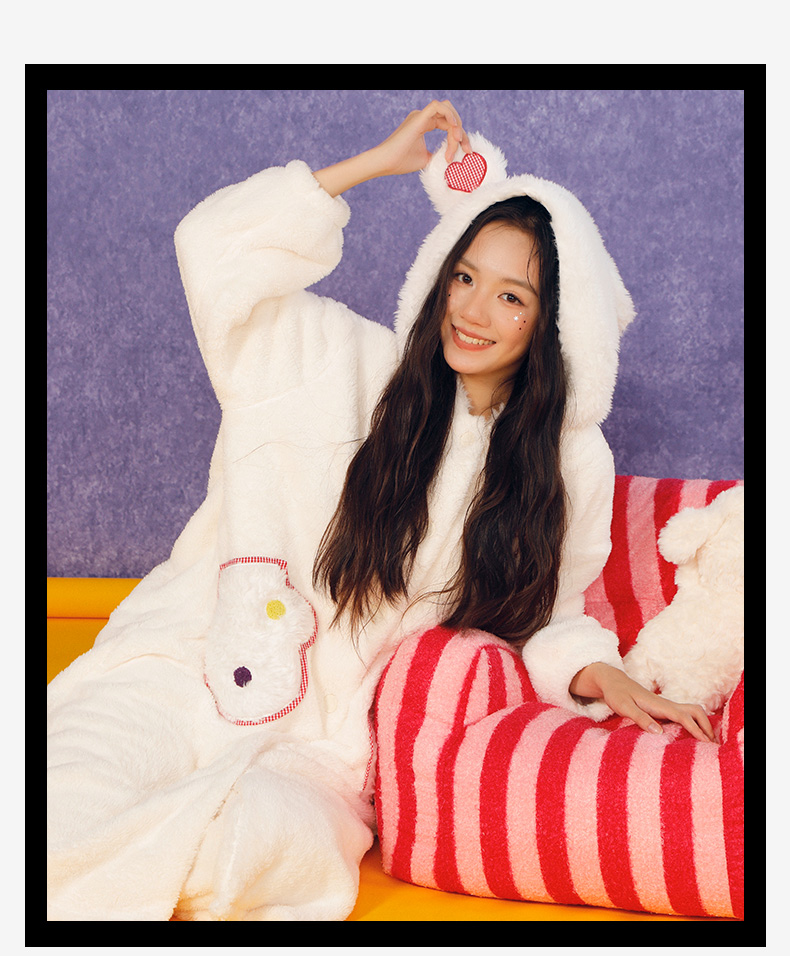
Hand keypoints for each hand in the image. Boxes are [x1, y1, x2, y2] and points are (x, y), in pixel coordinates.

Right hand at [372, 100, 470, 175]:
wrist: (386, 163)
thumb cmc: (401, 162)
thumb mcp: (426, 159)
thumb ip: (438, 154)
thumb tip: (449, 157)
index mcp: (424, 124)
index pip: (449, 125)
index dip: (460, 138)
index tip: (466, 153)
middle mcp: (423, 117)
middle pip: (451, 117)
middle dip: (462, 132)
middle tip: (467, 150)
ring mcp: (420, 116)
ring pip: (447, 109)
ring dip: (457, 125)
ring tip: (458, 142)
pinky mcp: (418, 117)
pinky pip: (438, 106)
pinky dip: (449, 115)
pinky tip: (454, 129)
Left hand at [570, 662, 716, 742]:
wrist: (611, 681)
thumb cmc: (616, 694)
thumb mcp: (624, 707)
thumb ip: (640, 719)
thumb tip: (659, 732)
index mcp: (658, 705)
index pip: (684, 717)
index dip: (696, 730)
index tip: (706, 743)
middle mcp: (665, 704)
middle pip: (695, 711)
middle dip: (706, 726)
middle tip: (712, 744)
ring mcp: (665, 705)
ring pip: (691, 711)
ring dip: (702, 724)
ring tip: (707, 741)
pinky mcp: (662, 708)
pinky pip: (684, 714)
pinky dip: (694, 723)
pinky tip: (693, 735)